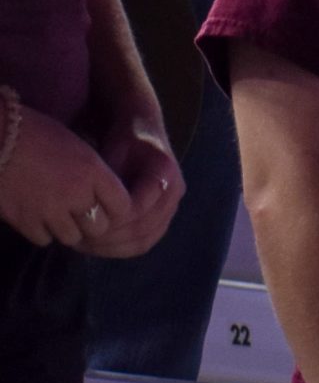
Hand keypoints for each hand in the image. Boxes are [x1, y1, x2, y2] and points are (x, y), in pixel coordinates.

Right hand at [0, 108, 131, 248]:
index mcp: (93, 172)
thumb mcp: (78, 147)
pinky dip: (43, 232)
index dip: (117, 208)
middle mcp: (76, 195)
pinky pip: (44, 239)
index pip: (122, 206)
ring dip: (69, 229)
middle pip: (99, 227)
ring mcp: (49, 211)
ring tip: (61, 215)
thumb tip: (103, 194)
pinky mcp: (24, 222)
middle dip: (94, 222)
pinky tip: (39, 217)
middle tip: (84, 214)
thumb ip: (93, 173)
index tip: (109, 205)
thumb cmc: (38, 134)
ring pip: (72, 237)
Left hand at [87, 113, 183, 258]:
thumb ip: (107, 178)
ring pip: (144, 239)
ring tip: (85, 245)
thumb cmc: (125, 140)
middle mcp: (175, 191)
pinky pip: (145, 242)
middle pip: (143, 228)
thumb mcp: (114, 150)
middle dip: (108, 237)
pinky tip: (97, 247)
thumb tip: (91, 207)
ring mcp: (172, 206)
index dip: (111, 219)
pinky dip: (121, 249)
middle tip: (78, 238)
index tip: (83, 221)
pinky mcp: (164, 218)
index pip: (139, 207)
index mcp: (165, 172)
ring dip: (113, 247)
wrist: (144, 133)